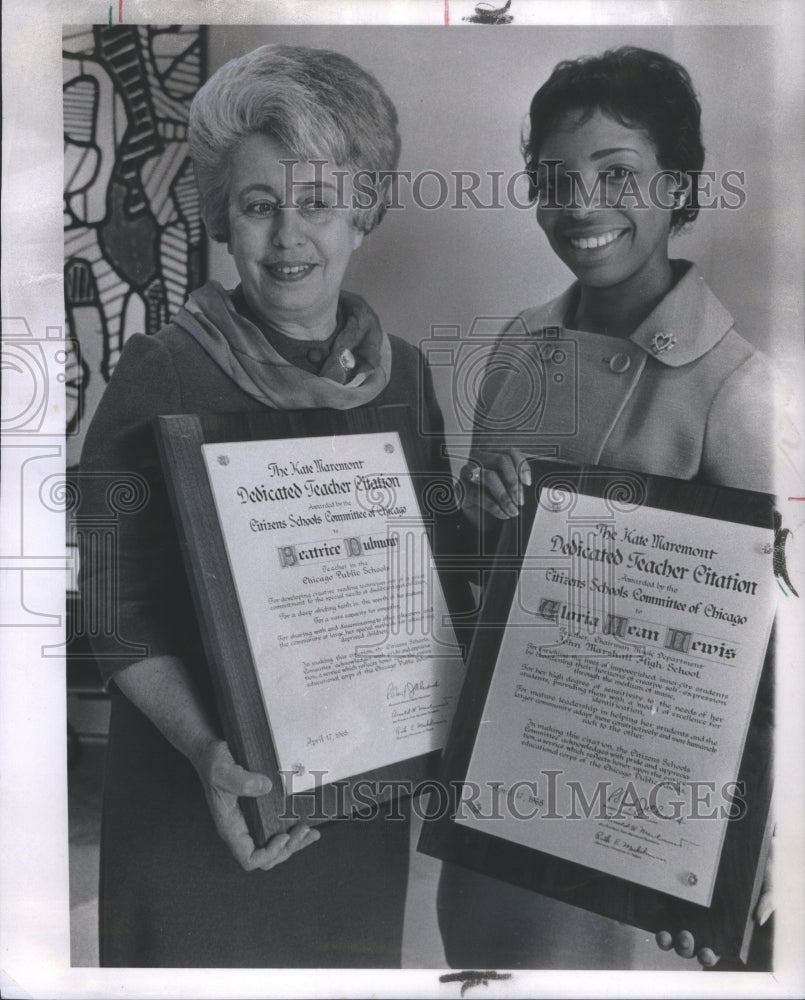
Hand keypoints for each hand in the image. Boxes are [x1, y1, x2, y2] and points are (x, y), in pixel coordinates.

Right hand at [194, 738, 319, 870]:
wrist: (211, 750)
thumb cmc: (212, 761)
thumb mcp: (222, 768)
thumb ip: (240, 780)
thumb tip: (265, 786)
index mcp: (230, 826)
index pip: (249, 858)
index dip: (269, 855)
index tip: (283, 836)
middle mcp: (241, 827)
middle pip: (266, 857)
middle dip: (288, 848)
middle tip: (305, 830)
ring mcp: (251, 820)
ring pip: (273, 845)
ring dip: (294, 843)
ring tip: (311, 833)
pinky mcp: (259, 809)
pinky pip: (276, 828)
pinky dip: (292, 830)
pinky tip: (305, 822)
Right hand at [462, 448, 531, 519]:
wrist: (477, 516)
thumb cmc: (492, 497)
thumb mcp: (506, 486)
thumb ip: (515, 479)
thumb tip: (526, 482)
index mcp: (492, 454)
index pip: (510, 452)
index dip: (521, 466)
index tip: (527, 483)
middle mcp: (479, 458)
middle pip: (501, 460)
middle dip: (513, 483)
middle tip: (520, 500)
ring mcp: (468, 471)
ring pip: (490, 475)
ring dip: (504, 496)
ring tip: (513, 511)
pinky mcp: (461, 487)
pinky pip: (480, 495)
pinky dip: (494, 507)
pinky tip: (503, 514)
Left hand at [655, 854, 773, 967]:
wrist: (742, 839)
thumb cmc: (757, 864)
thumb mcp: (768, 879)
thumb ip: (767, 898)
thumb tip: (757, 917)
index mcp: (722, 927)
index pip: (713, 949)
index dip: (707, 955)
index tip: (706, 953)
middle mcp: (701, 921)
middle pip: (688, 944)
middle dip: (684, 947)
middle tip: (686, 936)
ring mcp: (684, 907)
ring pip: (670, 932)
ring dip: (665, 939)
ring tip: (665, 935)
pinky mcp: (672, 891)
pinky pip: (659, 907)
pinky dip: (653, 914)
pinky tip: (650, 912)